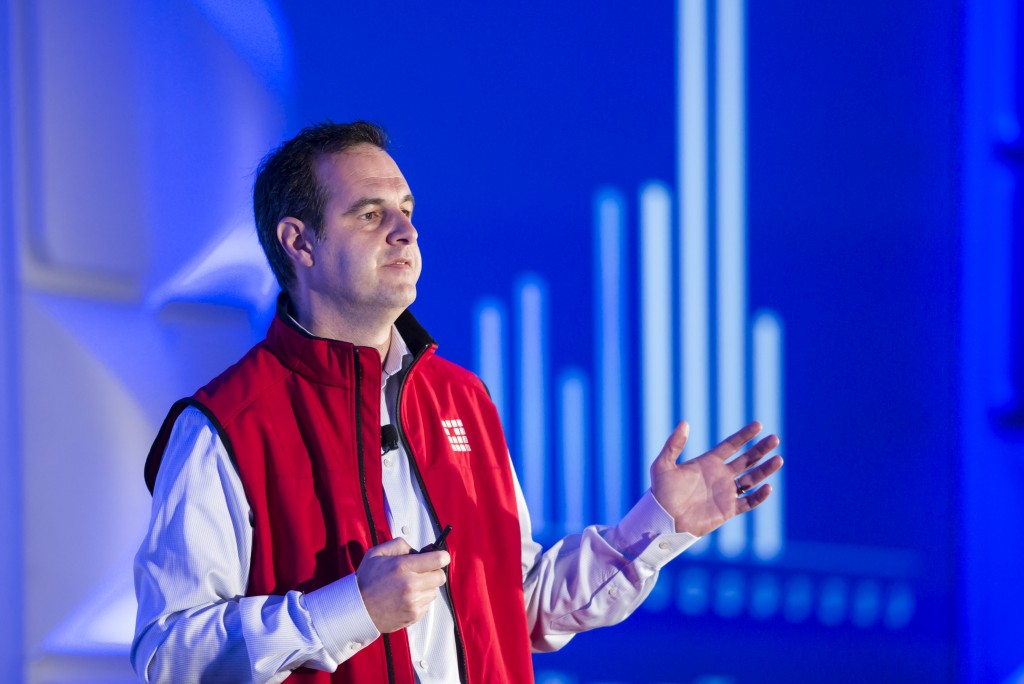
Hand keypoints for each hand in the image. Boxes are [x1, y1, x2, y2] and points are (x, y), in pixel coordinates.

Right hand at [356, 537, 449, 632]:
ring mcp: (413, 602)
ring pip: (434, 591)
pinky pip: (427, 605)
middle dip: (434, 572)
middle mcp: (410, 585)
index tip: (440, 557)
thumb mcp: (376, 553)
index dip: (441, 556)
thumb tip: (418, 549)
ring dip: (426, 587)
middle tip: (422, 572)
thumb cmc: (366, 581)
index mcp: (402, 567)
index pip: (438, 560)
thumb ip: (399, 545)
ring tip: (409, 587)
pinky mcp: (413, 615)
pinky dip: (420, 600)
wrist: (357, 609)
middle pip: (440, 576)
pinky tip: (406, 598)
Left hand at [650, 421, 781, 536]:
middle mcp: (719, 475)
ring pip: (751, 479)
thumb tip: (684, 423)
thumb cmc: (660, 492)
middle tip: (775, 438)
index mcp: (707, 462)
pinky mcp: (727, 510)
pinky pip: (748, 502)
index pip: (731, 445)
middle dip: (760, 449)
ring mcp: (725, 493)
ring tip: (779, 459)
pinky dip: (758, 496)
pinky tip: (768, 487)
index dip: (744, 435)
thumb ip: (673, 444)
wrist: (664, 520)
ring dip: (765, 470)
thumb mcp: (663, 465)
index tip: (758, 425)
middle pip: (746, 459)